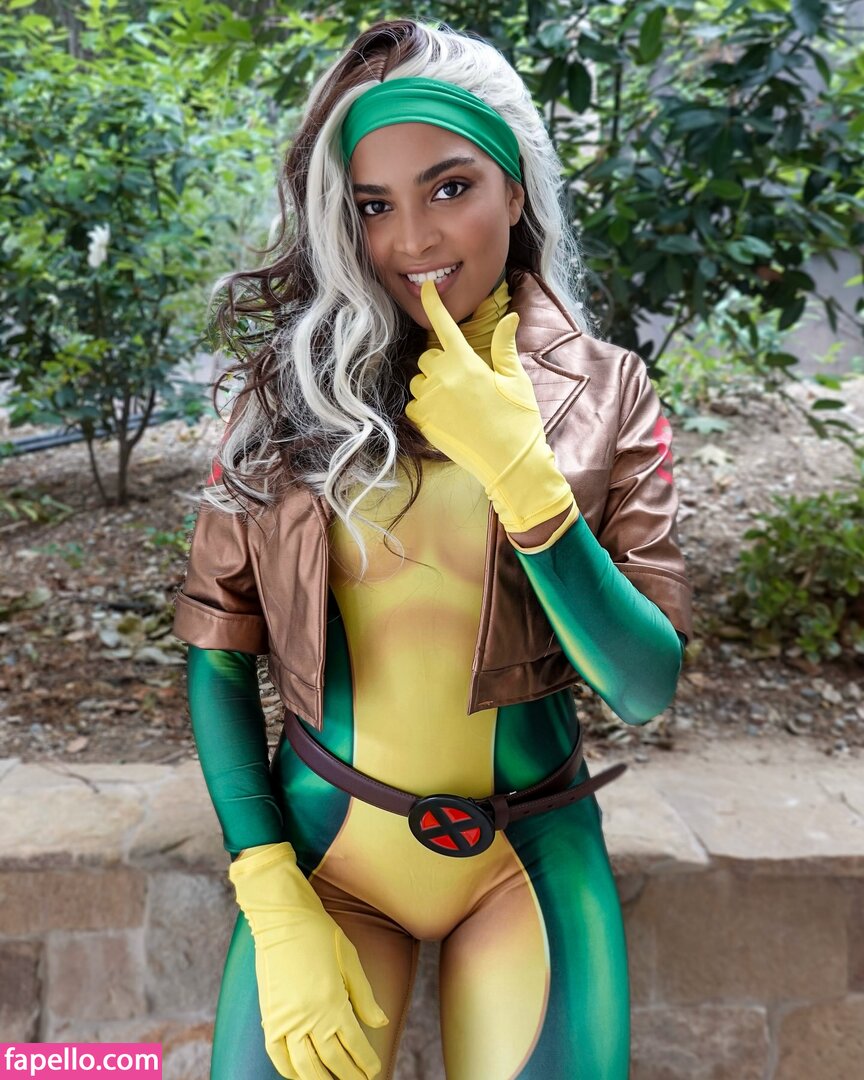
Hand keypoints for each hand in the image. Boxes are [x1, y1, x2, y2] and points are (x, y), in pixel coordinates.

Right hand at [229, 843, 387, 1079]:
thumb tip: (381, 1024)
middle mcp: (308, 1018)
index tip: (374, 1071)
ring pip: (305, 1067)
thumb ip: (364, 996)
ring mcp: (286, 1020)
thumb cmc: (319, 934)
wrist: (282, 917)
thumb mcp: (350, 960)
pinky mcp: (269, 1017)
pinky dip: (289, 1071)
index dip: (365, 1063)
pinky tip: (301, 1075)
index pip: (353, 1046)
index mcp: (332, 1003)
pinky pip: (278, 1055)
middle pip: (332, 1062)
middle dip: (349, 1076)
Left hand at [405, 280, 575, 533]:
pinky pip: (414, 405)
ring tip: (459, 405)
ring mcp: (429, 401)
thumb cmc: (518, 420)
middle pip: (429, 357)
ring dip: (432, 386)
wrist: (510, 464)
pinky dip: (426, 408)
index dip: (433, 303)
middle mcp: (443, 378)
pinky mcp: (422, 422)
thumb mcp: (516, 380)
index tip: (425, 289)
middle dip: (443, 364)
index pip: (444, 325)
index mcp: (467, 363)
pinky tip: (448, 419)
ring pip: (419, 381)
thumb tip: (510, 318)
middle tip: (466, 383)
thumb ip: (505, 347)